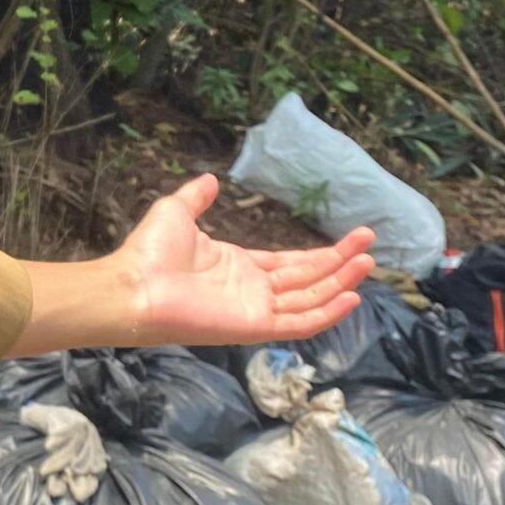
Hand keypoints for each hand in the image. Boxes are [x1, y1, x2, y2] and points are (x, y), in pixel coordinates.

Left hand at [14, 176, 376, 353]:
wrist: (133, 286)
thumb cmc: (150, 253)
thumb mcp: (177, 211)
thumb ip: (197, 197)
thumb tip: (211, 179)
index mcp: (240, 265)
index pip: (291, 263)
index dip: (322, 253)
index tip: (351, 238)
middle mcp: (253, 289)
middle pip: (308, 277)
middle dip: (340, 262)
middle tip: (370, 243)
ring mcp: (256, 309)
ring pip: (310, 298)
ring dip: (340, 283)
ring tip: (368, 263)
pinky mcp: (254, 326)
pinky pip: (299, 322)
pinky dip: (326, 313)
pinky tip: (351, 297)